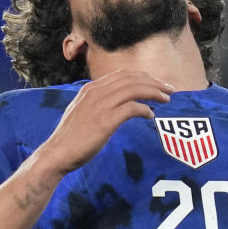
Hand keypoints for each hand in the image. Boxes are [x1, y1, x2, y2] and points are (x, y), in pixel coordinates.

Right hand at [37, 70, 172, 173]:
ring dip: (154, 93)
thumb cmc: (71, 138)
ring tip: (166, 100)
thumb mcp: (83, 113)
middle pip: (132, 78)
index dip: (143, 77)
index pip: (123, 74)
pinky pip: (132, 108)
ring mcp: (100, 105)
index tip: (157, 84)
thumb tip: (119, 105)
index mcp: (90, 89)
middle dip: (154, 82)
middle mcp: (95, 92)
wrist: (57, 154)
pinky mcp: (105, 121)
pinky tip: (150, 116)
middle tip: (169, 90)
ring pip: (134, 89)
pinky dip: (144, 109)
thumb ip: (99, 104)